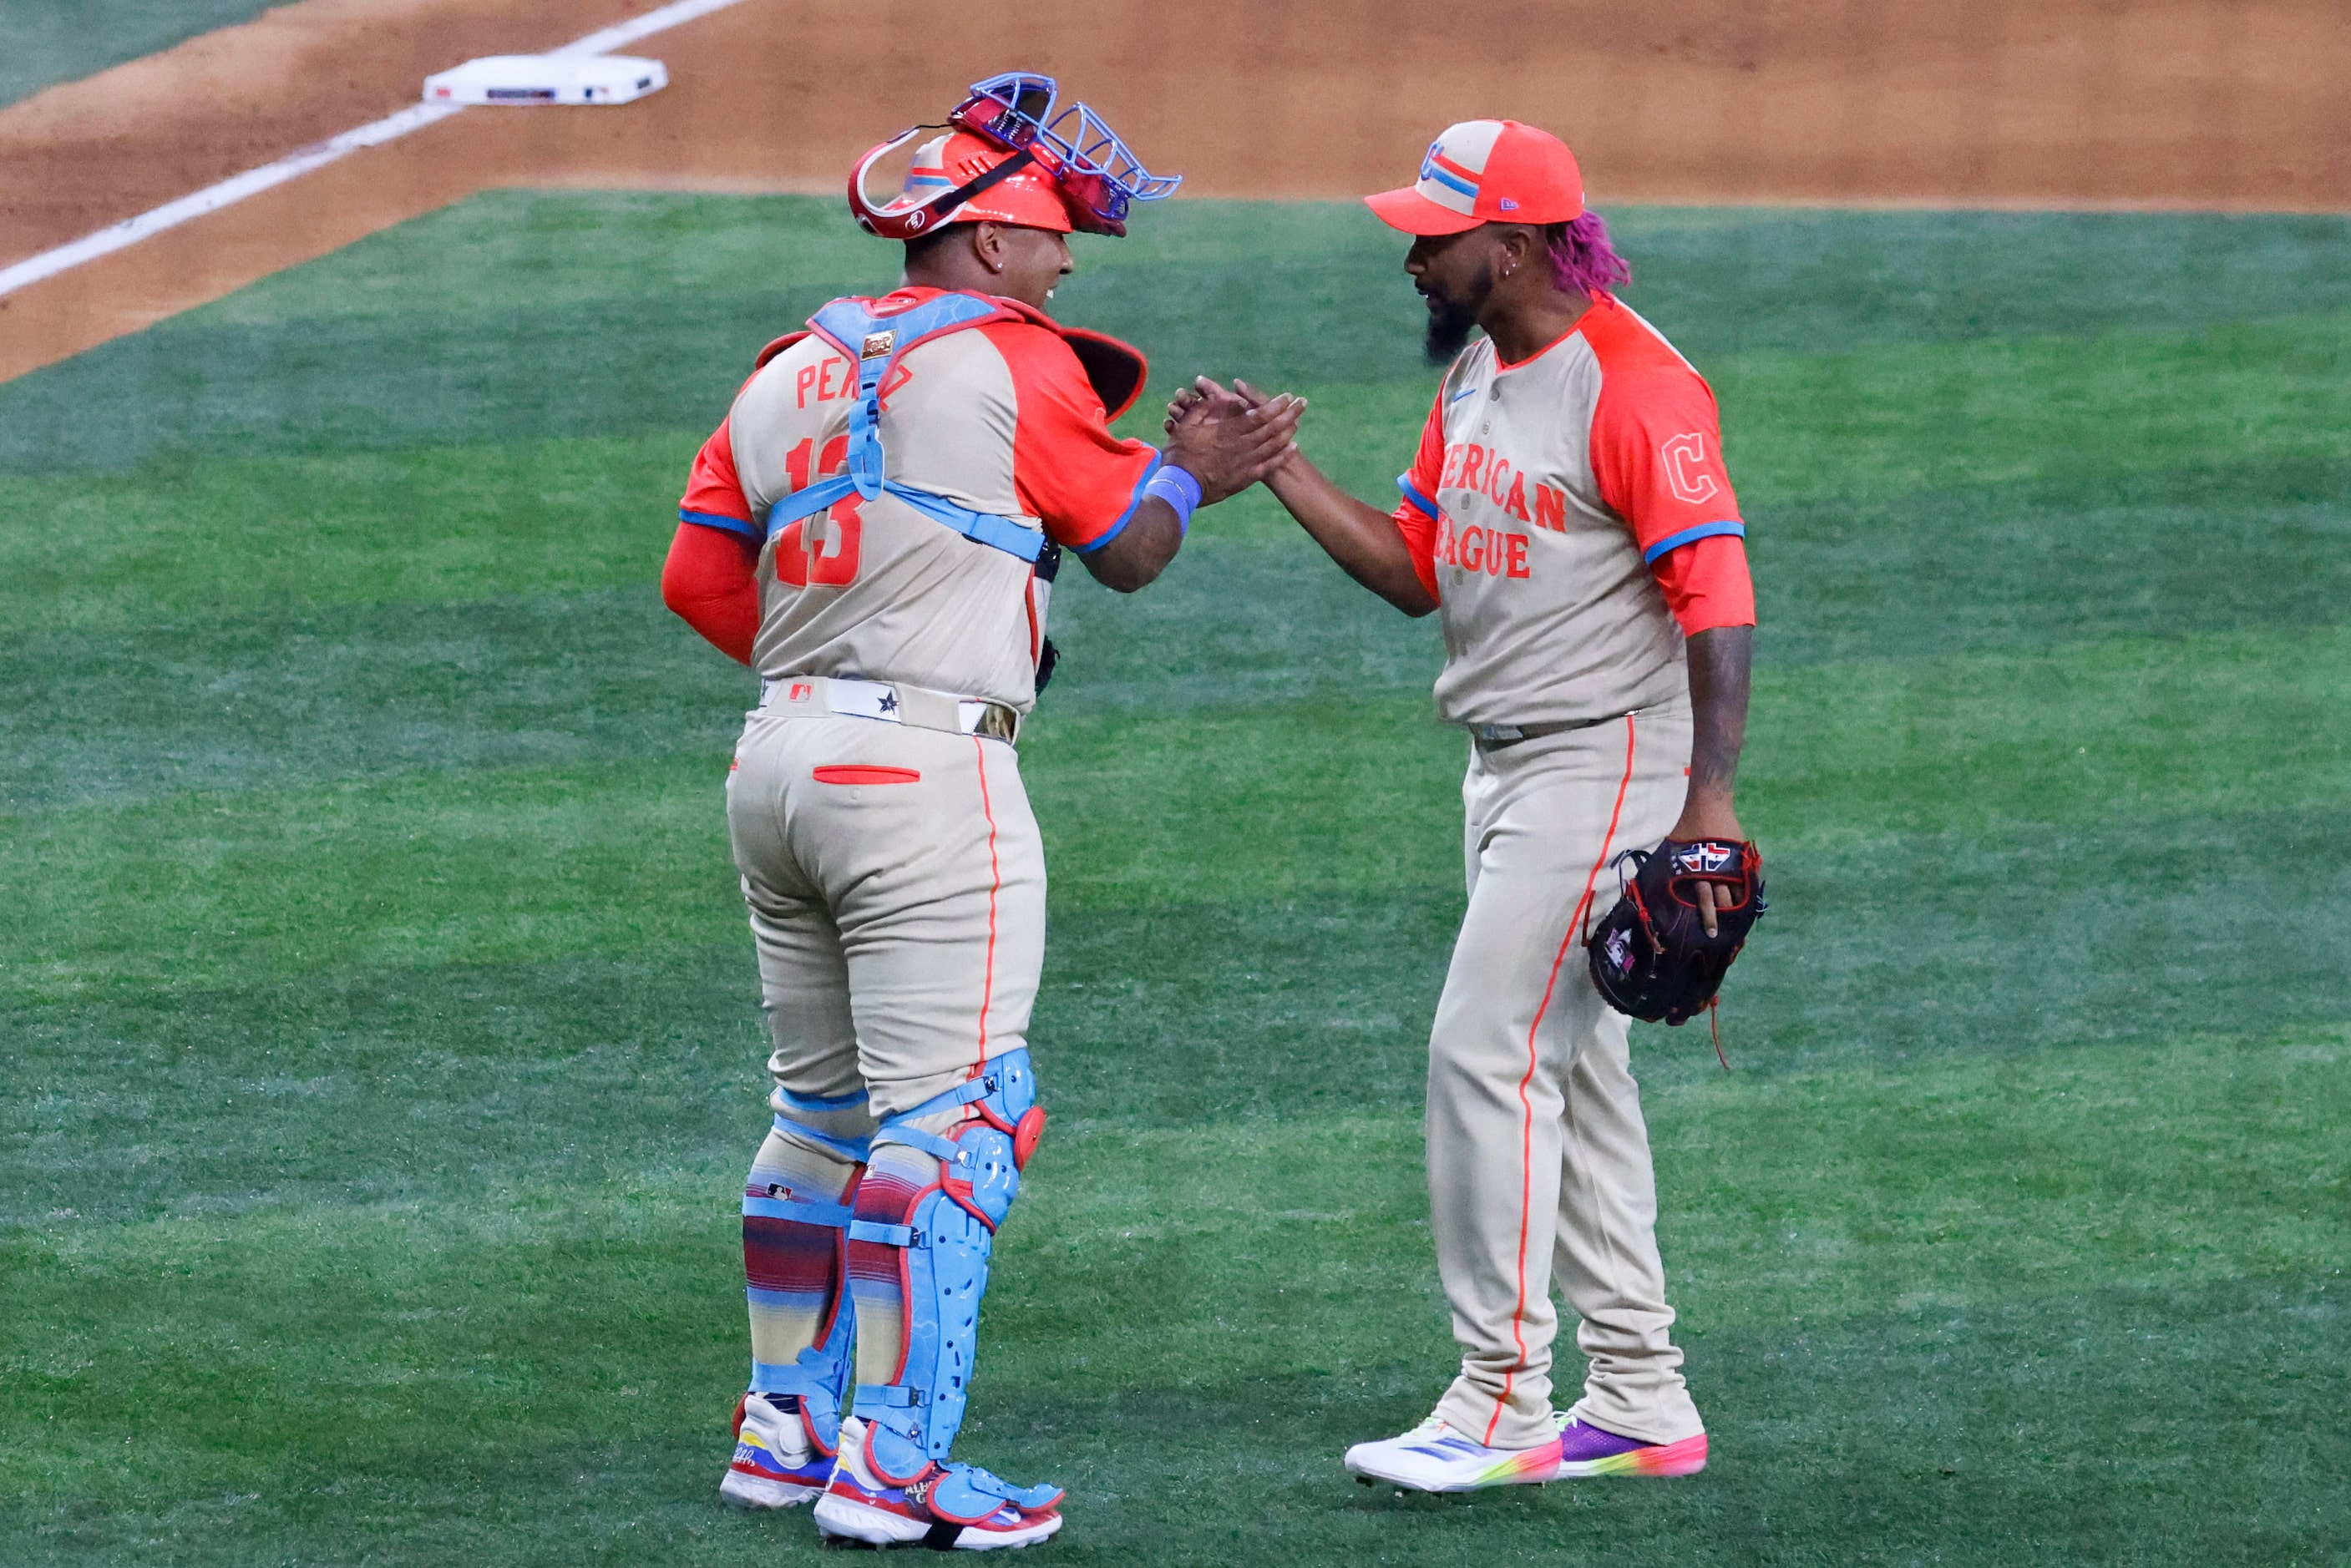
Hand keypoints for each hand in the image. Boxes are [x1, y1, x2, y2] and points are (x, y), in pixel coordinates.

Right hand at [1163, 376, 1304, 504]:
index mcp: (1229, 431)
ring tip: (1299, 421)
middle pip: (1273, 427)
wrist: (1180, 487)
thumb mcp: (1185, 426)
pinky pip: (1270, 465)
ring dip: (1289, 431)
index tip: (1287, 396)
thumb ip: (1203, 409)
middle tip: (1302, 403)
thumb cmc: (1180, 455)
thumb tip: (1216, 396)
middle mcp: (1242, 445)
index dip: (1275, 405)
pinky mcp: (1246, 477)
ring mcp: (1246, 462)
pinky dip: (1283, 455)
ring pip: (1274, 445)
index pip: (1259, 415)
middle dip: (1290, 413)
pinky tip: (1293, 447)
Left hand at [1666, 798, 1747, 938]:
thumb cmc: (1686, 829)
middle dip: (1718, 920)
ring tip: (1737, 927)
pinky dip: (1747, 895)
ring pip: (1735, 894)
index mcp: (1696, 871)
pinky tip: (1747, 906)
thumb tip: (1647, 886)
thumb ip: (1667, 870)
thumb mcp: (1672, 851)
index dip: (1705, 918)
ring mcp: (1730, 865)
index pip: (1702, 901)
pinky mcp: (1741, 858)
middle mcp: (1714, 871)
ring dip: (1736, 911)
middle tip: (1717, 937)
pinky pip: (1747, 882)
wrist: (1709, 805)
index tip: (1705, 932)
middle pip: (1719, 901)